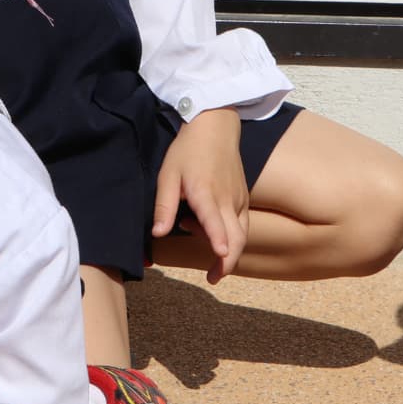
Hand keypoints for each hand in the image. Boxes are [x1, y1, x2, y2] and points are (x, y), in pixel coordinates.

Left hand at [151, 108, 246, 281]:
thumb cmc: (188, 150)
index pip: (216, 221)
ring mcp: (238, 198)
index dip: (219, 240)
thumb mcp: (168, 174)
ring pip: (242, 233)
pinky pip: (242, 223)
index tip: (221, 257)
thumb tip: (159, 234)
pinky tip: (210, 231)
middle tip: (214, 277)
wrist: (215, 126)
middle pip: (237, 237)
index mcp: (205, 192)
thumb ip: (164, 206)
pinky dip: (231, 235)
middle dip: (228, 261)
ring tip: (214, 262)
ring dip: (230, 251)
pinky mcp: (243, 197)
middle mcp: (226, 199)